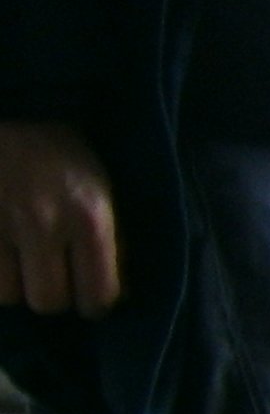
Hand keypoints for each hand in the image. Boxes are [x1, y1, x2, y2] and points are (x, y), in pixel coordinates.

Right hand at [0, 122, 120, 317]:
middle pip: (47, 301)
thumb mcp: (103, 193)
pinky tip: (3, 253)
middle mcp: (42, 221)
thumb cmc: (64, 156)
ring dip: (14, 285)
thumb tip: (114, 297)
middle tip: (50, 276)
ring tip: (19, 260)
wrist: (16, 111)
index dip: (94, 303)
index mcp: (89, 217)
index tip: (87, 293)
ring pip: (6, 295)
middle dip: (52, 295)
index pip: (97, 296)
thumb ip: (110, 245)